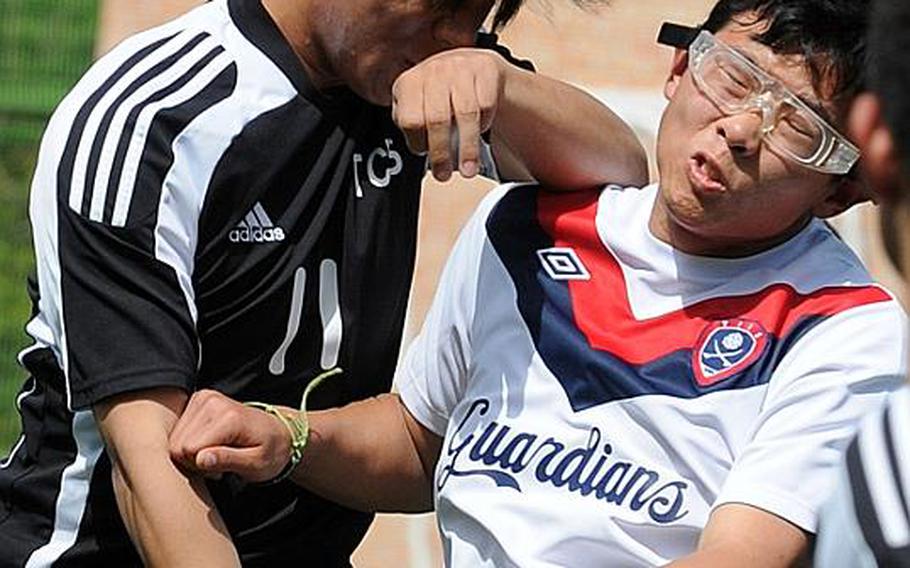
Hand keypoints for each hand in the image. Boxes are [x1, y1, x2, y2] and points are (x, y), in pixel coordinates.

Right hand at [169, 390, 290, 482]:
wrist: (278, 433)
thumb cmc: (270, 451)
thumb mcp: (256, 463)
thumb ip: (229, 460)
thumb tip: (201, 459)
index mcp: (229, 417)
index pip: (189, 450)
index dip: (201, 467)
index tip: (221, 470)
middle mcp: (213, 402)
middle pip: (178, 445)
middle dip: (195, 460)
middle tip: (219, 462)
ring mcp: (204, 398)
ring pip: (175, 439)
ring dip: (192, 453)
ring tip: (216, 453)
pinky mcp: (198, 400)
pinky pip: (178, 431)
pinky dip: (190, 442)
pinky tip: (209, 444)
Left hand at [392, 48, 506, 181]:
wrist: (471, 65)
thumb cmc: (439, 95)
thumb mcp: (417, 105)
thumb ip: (411, 125)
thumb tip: (417, 151)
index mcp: (409, 83)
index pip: (409, 120)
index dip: (417, 142)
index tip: (424, 154)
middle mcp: (433, 71)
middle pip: (436, 119)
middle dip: (440, 153)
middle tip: (444, 174)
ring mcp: (460, 67)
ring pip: (465, 114)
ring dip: (467, 149)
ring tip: (468, 170)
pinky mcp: (485, 69)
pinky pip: (486, 105)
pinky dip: (484, 123)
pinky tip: (480, 130)